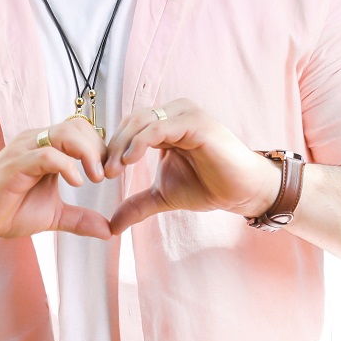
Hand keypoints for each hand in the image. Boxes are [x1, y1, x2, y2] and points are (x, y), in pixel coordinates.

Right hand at [0, 118, 111, 241]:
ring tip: (95, 178)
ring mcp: (25, 150)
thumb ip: (80, 219)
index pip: (83, 130)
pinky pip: (47, 154)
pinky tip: (76, 183)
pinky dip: (67, 166)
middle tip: (107, 176)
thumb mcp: (52, 215)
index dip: (102, 148)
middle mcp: (37, 141)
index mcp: (47, 147)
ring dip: (87, 154)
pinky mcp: (15, 164)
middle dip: (100, 149)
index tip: (111, 173)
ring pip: (66, 133)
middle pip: (79, 126)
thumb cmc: (7, 210)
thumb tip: (109, 231)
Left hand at [105, 99, 280, 234]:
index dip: (111, 147)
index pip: (129, 127)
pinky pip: (159, 128)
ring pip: (141, 121)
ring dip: (122, 145)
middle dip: (112, 146)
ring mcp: (185, 115)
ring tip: (113, 170)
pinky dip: (140, 142)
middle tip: (102, 173)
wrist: (241, 192)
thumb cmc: (208, 186)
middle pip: (131, 121)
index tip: (99, 173)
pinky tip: (129, 161)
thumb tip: (112, 226)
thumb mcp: (163, 196)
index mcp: (165, 124)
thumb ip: (137, 204)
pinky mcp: (195, 123)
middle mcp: (174, 114)